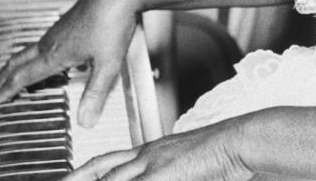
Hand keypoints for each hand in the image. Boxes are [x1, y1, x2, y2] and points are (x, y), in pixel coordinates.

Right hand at [0, 0, 139, 126]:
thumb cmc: (112, 23)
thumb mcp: (107, 64)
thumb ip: (95, 93)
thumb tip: (85, 123)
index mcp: (55, 54)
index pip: (24, 76)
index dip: (7, 90)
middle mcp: (52, 41)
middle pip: (20, 60)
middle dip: (3, 77)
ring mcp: (60, 28)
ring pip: (31, 49)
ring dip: (18, 64)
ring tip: (15, 75)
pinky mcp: (70, 20)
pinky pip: (45, 41)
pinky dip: (35, 53)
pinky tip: (48, 55)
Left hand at [62, 121, 253, 180]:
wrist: (241, 140)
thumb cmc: (225, 153)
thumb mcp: (189, 163)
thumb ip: (172, 171)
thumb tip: (171, 173)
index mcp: (154, 151)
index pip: (110, 160)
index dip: (87, 171)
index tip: (74, 177)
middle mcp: (149, 155)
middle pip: (102, 168)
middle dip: (78, 177)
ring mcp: (154, 165)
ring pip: (112, 178)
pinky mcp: (163, 175)